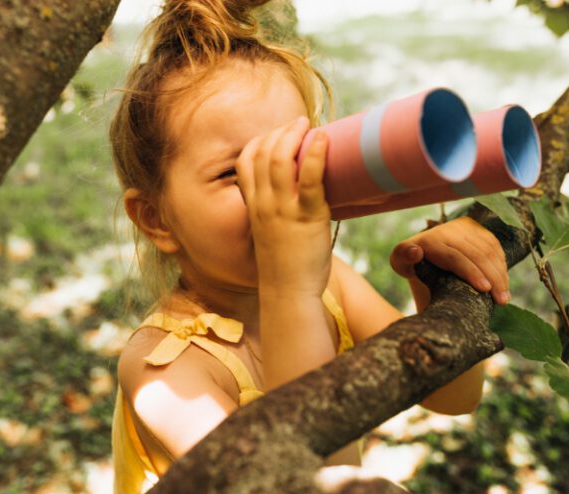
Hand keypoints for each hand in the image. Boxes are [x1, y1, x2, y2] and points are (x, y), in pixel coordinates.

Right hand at [235, 116, 330, 297]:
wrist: (288, 295)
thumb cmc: (285, 266)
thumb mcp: (271, 233)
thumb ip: (276, 212)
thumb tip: (298, 195)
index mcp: (253, 207)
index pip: (245, 161)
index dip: (261, 141)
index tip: (279, 134)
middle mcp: (263, 204)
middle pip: (262, 153)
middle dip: (280, 132)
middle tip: (299, 123)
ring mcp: (282, 210)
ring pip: (280, 160)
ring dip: (294, 136)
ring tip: (309, 126)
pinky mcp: (306, 218)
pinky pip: (309, 179)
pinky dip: (315, 154)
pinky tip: (323, 139)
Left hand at [390, 217, 509, 304]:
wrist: (423, 248)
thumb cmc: (410, 262)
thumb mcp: (399, 262)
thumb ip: (403, 258)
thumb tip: (415, 252)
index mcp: (431, 239)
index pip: (455, 256)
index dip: (471, 272)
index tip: (484, 289)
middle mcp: (450, 230)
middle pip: (477, 254)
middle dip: (492, 277)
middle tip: (501, 300)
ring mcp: (466, 228)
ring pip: (489, 251)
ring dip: (500, 274)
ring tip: (504, 297)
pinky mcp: (478, 230)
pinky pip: (495, 247)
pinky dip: (501, 266)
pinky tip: (504, 284)